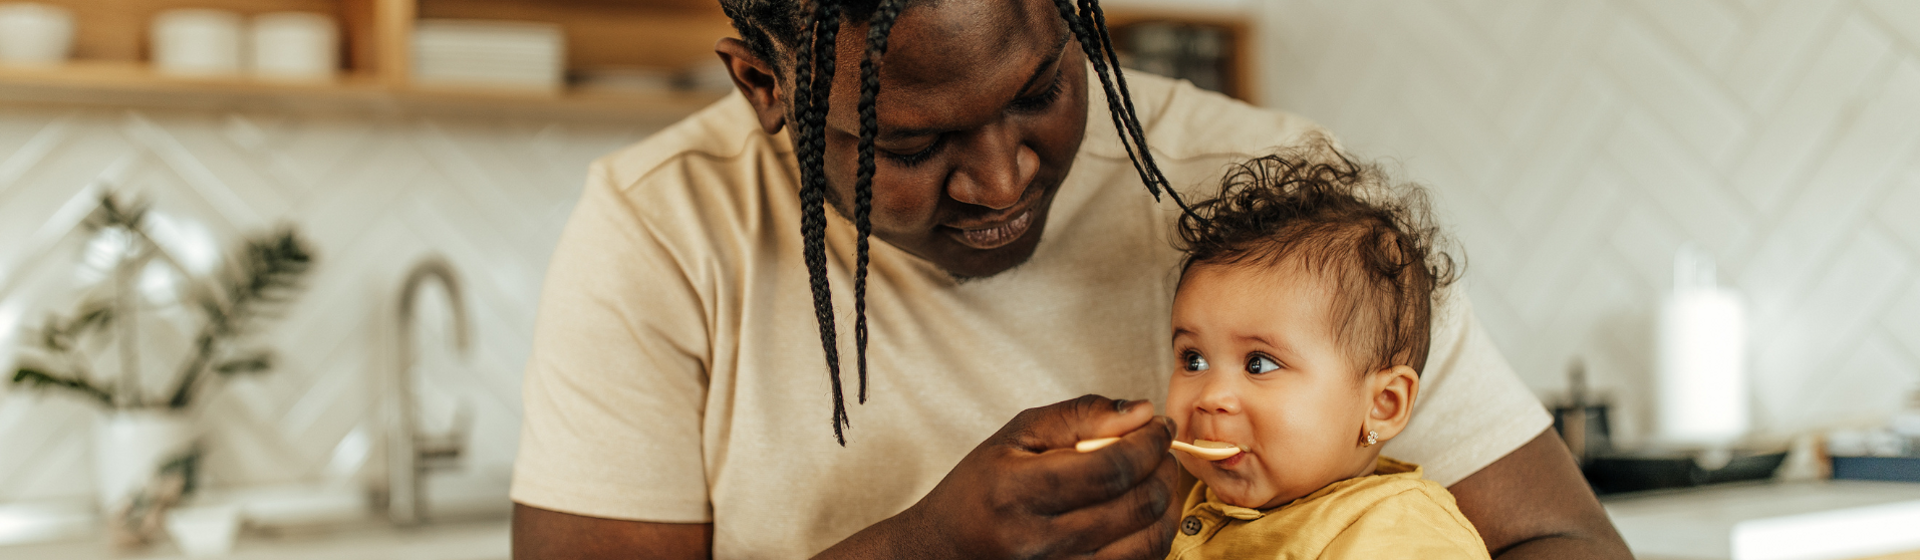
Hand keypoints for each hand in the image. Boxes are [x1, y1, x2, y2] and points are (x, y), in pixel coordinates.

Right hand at [887, 395, 1181, 559]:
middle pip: (1136, 506)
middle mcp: (1039, 541)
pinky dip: (1154, 535)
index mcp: (1017, 492)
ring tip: (1157, 477)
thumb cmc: (979, 491)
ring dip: (1167, 503)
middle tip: (1161, 448)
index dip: (1148, 444)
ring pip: (1148, 543)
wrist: (945, 550)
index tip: (1157, 427)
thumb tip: (1140, 413)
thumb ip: (1079, 416)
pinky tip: (1144, 513)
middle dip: (1164, 468)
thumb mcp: (1015, 436)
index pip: (1109, 469)